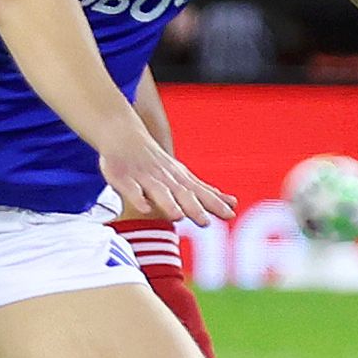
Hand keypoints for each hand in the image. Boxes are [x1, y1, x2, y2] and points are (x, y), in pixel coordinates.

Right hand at [101, 133, 234, 225]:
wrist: (123, 134)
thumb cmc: (157, 162)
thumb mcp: (183, 175)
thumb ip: (205, 193)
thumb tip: (234, 204)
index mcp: (180, 179)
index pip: (200, 193)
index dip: (214, 204)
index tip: (230, 215)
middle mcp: (165, 178)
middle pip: (182, 193)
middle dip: (193, 207)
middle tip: (205, 223)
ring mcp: (144, 177)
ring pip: (158, 192)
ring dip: (168, 203)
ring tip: (178, 216)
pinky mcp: (122, 178)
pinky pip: (131, 189)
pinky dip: (138, 198)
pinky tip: (145, 208)